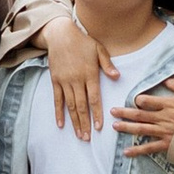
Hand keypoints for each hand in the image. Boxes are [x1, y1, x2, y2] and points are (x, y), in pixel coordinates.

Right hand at [42, 11, 104, 139]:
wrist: (60, 34)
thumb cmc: (82, 42)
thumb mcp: (99, 49)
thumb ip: (108, 64)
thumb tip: (117, 77)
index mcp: (90, 74)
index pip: (94, 98)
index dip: (97, 114)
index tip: (99, 127)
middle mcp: (76, 80)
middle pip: (82, 106)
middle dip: (85, 123)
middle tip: (88, 138)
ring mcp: (65, 81)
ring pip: (70, 105)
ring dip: (74, 121)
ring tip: (79, 135)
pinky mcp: (55, 80)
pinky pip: (57, 99)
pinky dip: (58, 112)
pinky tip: (61, 124)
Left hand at [113, 84, 173, 157]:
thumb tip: (166, 80)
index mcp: (170, 104)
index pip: (149, 100)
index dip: (139, 99)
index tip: (134, 99)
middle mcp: (164, 117)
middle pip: (140, 114)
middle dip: (125, 112)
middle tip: (112, 111)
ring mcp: (164, 132)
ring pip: (140, 129)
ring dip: (126, 127)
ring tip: (114, 126)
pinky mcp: (167, 145)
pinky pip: (149, 148)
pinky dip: (137, 150)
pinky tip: (126, 152)